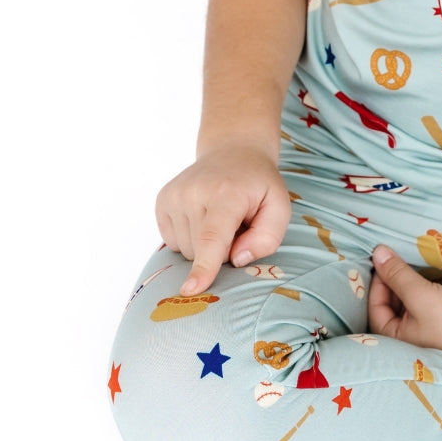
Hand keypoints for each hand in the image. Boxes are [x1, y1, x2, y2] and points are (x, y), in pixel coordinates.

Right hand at [155, 143, 291, 295]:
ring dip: (205, 244)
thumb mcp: (279, 207)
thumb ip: (267, 237)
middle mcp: (194, 192)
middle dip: (221, 249)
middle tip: (236, 223)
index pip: (213, 235)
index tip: (192, 289)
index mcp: (227, 193)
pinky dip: (190, 237)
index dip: (205, 265)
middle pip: (201, 250)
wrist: (233, 152)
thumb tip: (236, 259)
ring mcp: (174, 195)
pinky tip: (203, 215)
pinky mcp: (162, 200)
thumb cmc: (259, 186)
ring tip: (220, 218)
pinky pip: (173, 241)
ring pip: (185, 249)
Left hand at [367, 246, 441, 362]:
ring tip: (412, 270)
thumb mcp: (419, 294)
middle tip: (397, 263)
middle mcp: (411, 342)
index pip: (376, 310)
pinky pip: (425, 309)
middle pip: (392, 309)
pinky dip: (423, 294)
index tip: (385, 262)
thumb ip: (397, 274)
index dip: (378, 284)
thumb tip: (377, 253)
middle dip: (393, 285)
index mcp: (398, 340)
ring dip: (408, 289)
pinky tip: (430, 282)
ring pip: (410, 308)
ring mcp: (429, 337)